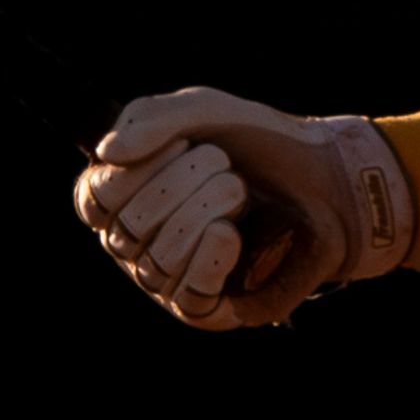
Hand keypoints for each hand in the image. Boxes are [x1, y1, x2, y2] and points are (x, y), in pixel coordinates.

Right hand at [70, 87, 419, 329]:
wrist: (326, 176)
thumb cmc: (259, 143)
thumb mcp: (203, 112)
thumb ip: (151, 120)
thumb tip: (106, 153)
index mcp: (128, 197)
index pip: (94, 199)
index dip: (131, 173)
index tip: (180, 141)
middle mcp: (140, 244)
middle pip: (127, 229)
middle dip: (180, 185)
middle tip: (223, 162)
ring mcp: (171, 279)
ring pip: (157, 263)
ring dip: (205, 211)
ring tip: (241, 188)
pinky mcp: (209, 307)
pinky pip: (188, 297)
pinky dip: (207, 259)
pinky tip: (230, 233)